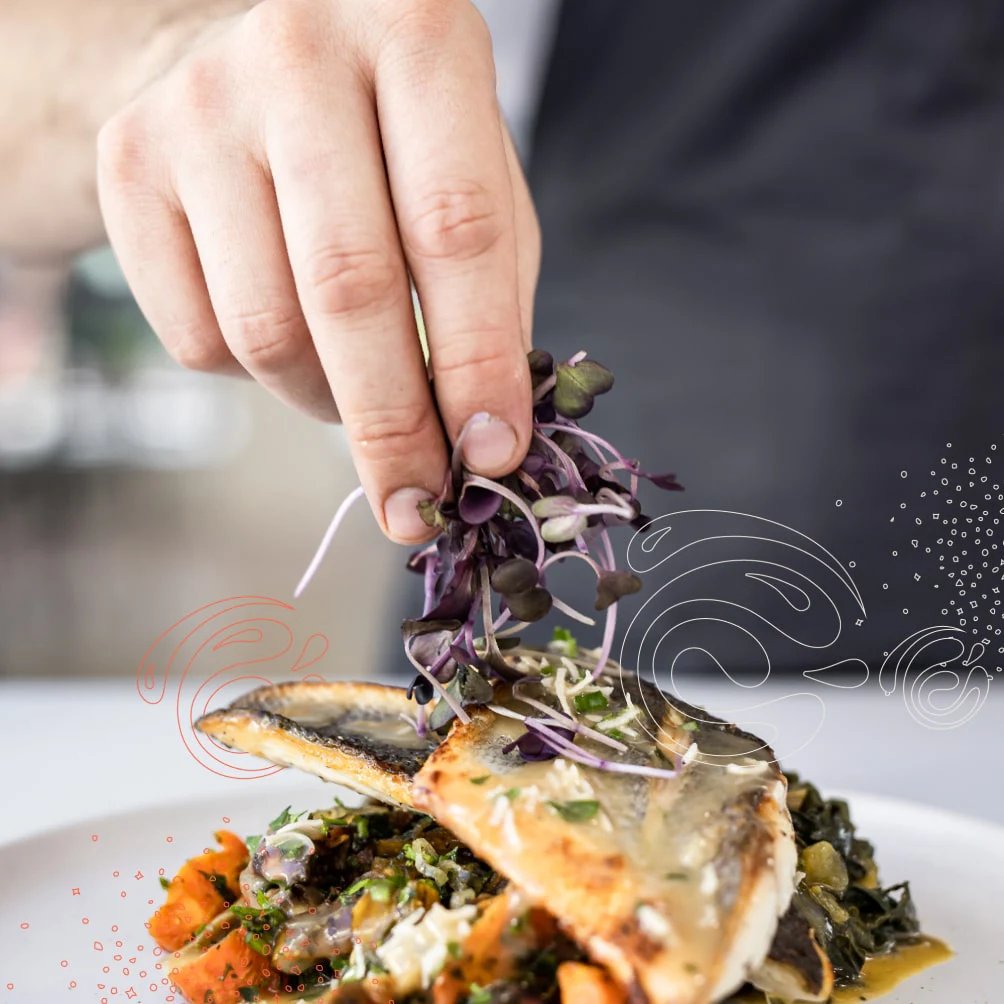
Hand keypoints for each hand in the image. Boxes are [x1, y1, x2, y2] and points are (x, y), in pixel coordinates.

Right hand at [96, 0, 538, 541]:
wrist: (249, 67)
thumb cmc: (393, 140)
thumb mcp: (476, 181)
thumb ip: (493, 292)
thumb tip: (482, 433)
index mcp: (417, 34)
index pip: (455, 230)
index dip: (477, 364)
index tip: (490, 457)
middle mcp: (298, 51)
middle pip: (347, 288)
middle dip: (391, 426)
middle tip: (415, 505)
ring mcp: (199, 106)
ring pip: (265, 328)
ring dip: (324, 402)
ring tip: (355, 392)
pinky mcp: (128, 162)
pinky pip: (199, 337)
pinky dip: (256, 376)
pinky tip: (286, 332)